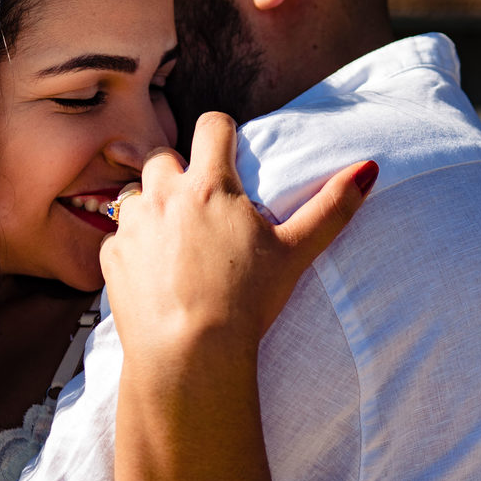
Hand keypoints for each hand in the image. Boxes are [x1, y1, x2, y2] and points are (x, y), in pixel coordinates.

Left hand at [99, 111, 375, 359]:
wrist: (190, 354)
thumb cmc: (247, 302)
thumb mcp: (296, 252)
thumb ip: (331, 208)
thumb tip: (369, 169)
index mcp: (211, 185)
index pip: (212, 125)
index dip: (223, 133)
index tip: (230, 153)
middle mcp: (165, 195)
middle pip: (164, 156)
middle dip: (179, 172)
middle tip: (201, 206)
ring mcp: (133, 226)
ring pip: (134, 195)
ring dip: (151, 207)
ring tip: (175, 241)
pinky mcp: (112, 259)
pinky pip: (118, 240)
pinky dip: (133, 250)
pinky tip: (155, 276)